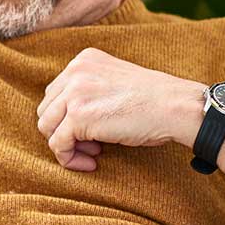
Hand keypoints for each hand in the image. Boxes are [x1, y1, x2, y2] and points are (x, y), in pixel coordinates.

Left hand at [36, 48, 205, 171]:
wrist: (177, 107)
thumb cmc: (153, 100)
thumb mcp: (114, 82)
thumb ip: (88, 90)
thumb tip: (63, 121)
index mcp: (83, 60)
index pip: (55, 93)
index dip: (67, 118)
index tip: (89, 132)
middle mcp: (74, 71)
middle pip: (46, 110)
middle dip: (63, 131)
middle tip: (91, 146)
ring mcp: (74, 93)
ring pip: (47, 128)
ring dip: (66, 146)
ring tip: (93, 154)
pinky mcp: (78, 116)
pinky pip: (57, 145)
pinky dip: (69, 159)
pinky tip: (92, 164)